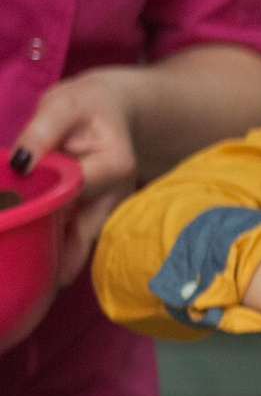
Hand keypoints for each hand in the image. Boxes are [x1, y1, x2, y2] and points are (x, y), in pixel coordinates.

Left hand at [11, 66, 142, 282]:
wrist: (115, 109)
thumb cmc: (88, 105)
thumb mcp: (62, 105)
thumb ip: (39, 132)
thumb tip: (20, 164)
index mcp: (112, 167)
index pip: (68, 195)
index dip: (34, 211)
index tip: (10, 226)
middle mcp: (115, 196)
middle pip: (77, 236)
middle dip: (50, 264)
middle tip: (22, 289)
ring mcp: (106, 209)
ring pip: (76, 244)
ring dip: (51, 264)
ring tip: (26, 290)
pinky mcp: (95, 215)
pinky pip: (73, 239)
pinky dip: (53, 252)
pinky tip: (34, 270)